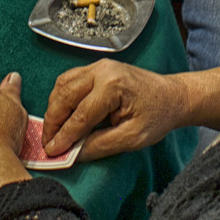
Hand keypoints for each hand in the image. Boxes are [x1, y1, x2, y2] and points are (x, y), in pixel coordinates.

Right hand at [42, 60, 188, 160]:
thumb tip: (72, 154)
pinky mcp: (96, 68)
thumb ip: (100, 145)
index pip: (80, 115)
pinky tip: (62, 114)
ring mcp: (98, 66)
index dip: (64, 136)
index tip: (52, 152)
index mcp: (113, 86)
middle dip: (53, 122)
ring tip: (53, 131)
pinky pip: (70, 80)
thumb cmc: (157, 116)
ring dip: (54, 108)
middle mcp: (102, 70)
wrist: (172, 96)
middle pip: (65, 96)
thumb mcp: (132, 138)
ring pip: (63, 85)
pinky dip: (61, 97)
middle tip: (47, 144)